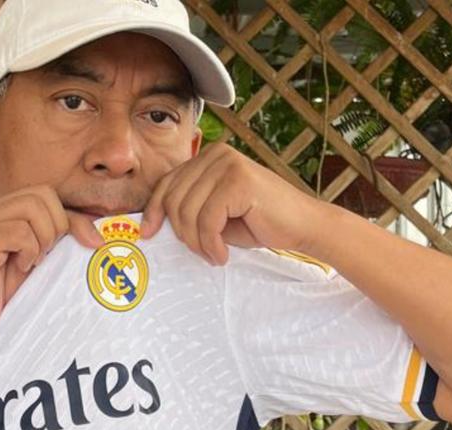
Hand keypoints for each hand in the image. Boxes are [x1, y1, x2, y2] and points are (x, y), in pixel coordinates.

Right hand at [0, 185, 101, 342]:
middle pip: (43, 194)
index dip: (71, 218)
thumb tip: (95, 234)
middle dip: (57, 226)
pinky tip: (21, 268)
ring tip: (32, 262)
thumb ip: (55, 240)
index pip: (47, 194)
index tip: (80, 245)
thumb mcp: (34, 260)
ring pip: (33, 207)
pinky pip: (19, 231)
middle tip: (45, 255)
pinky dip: (29, 251)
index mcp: (2, 211)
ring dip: (43, 238)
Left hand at [140, 142, 335, 264]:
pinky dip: (211, 244)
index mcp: (208, 157)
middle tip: (202, 251)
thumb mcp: (215, 213)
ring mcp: (228, 164)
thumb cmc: (259, 222)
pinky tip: (222, 254)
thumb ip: (190, 209)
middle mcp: (217, 154)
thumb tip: (152, 222)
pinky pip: (207, 220)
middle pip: (174, 199)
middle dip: (183, 233)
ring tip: (214, 253)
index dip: (154, 210)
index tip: (148, 233)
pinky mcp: (238, 180)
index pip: (167, 182)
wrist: (302, 225)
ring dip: (198, 242)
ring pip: (188, 212)